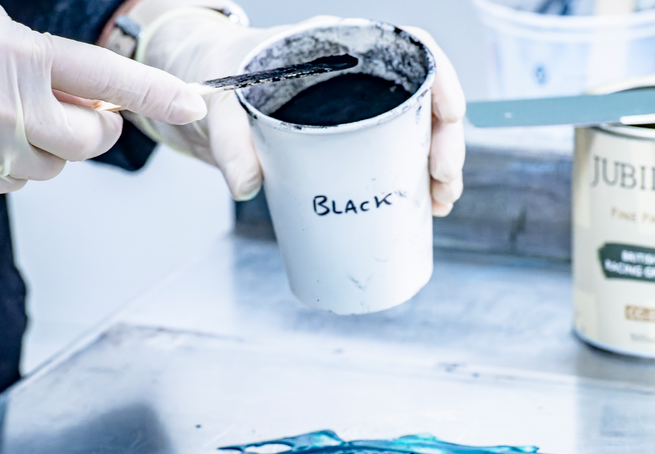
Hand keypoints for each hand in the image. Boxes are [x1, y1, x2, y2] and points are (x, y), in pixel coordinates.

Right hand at [0, 0, 205, 197]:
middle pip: (90, 139)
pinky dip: (8, 160)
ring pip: (51, 165)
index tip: (191, 103)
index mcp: (14, 54)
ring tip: (5, 111)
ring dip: (44, 144)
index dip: (156, 92)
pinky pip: (12, 181)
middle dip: (93, 126)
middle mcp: (8, 107)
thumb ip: (22, 37)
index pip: (108, 78)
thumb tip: (62, 60)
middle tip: (80, 110)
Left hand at [130, 11, 465, 213]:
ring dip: (439, 168)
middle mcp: (358, 76)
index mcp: (338, 47)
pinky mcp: (353, 140)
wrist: (203, 90)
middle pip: (424, 98)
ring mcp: (360, 110)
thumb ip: (229, 139)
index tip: (451, 114)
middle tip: (441, 181)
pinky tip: (424, 206)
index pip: (408, 48)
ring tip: (439, 202)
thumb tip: (246, 186)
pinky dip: (415, 182)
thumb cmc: (215, 79)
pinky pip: (397, 156)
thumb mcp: (217, 102)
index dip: (440, 77)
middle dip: (445, 141)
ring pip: (418, 132)